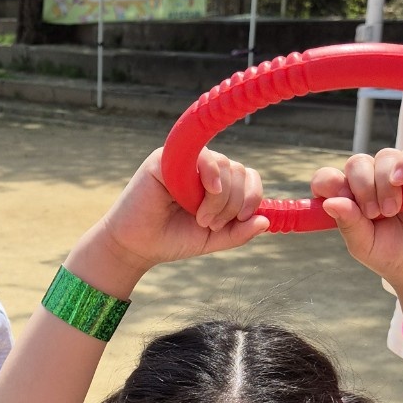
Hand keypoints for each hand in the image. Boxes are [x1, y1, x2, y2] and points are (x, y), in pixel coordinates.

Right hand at [95, 145, 268, 284]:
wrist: (136, 246)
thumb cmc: (170, 240)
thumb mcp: (211, 240)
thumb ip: (238, 232)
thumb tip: (266, 221)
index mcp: (216, 183)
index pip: (247, 176)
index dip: (252, 195)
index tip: (241, 218)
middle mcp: (203, 167)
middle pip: (239, 172)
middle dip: (232, 204)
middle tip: (209, 224)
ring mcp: (186, 160)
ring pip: (226, 165)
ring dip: (219, 199)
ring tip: (199, 218)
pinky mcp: (168, 157)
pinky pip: (203, 155)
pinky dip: (211, 174)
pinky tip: (203, 192)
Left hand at [311, 146, 402, 287]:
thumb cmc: (390, 253)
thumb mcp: (363, 245)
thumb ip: (348, 223)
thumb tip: (329, 203)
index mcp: (348, 198)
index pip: (327, 178)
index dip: (328, 183)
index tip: (340, 201)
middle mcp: (370, 181)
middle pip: (356, 164)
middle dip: (361, 188)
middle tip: (373, 214)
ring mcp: (395, 173)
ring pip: (383, 157)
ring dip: (383, 184)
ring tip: (391, 210)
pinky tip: (399, 181)